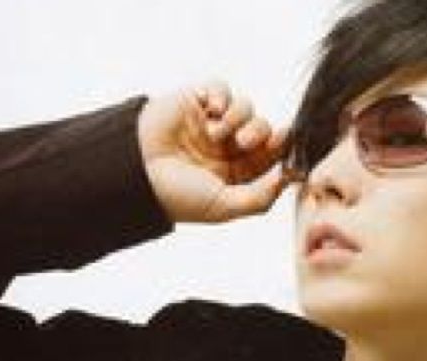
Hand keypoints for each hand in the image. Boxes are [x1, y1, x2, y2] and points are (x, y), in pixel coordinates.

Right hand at [138, 81, 294, 223]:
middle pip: (263, 130)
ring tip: (217, 134)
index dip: (283, 149)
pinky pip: (221, 88)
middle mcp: (226, 148)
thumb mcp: (224, 206)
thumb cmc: (179, 197)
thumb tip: (289, 178)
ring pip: (246, 107)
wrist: (137, 176)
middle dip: (261, 134)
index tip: (288, 145)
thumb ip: (260, 197)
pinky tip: (212, 112)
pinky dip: (223, 96)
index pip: (270, 156)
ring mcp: (211, 124)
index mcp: (236, 173)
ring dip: (240, 118)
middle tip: (245, 142)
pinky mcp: (195, 102)